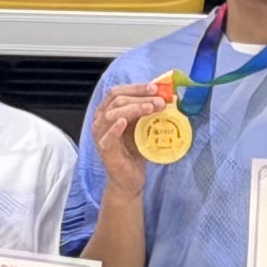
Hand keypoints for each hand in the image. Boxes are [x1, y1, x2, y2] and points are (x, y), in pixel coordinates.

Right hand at [88, 80, 164, 203]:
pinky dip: (115, 128)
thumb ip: (147, 112)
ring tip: (151, 108)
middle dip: (140, 97)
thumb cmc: (134, 152)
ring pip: (112, 114)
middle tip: (160, 100)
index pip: (118, 92)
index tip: (155, 88)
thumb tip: (166, 96)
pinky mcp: (104, 150)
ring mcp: (100, 134)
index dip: (136, 88)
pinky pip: (107, 137)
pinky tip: (124, 122)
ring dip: (134, 108)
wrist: (129, 179)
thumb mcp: (141, 127)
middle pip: (117, 99)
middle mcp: (100, 120)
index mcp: (107, 111)